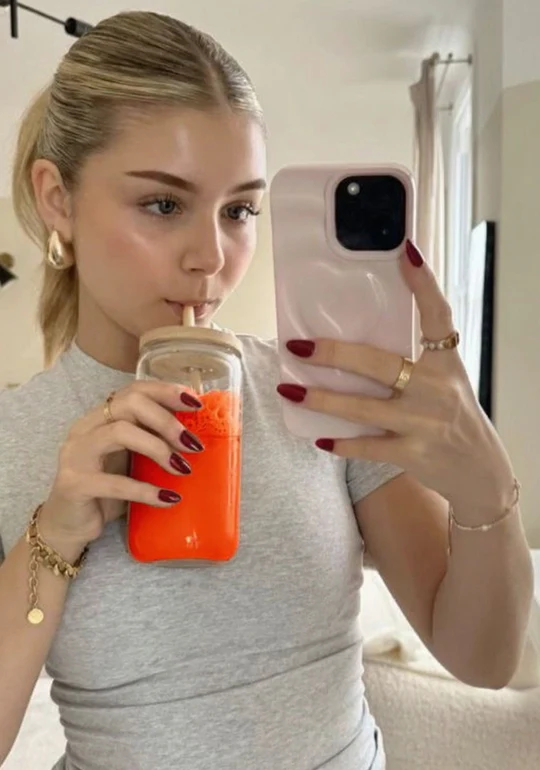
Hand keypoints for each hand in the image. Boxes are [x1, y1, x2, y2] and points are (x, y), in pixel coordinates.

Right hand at [39, 381, 203, 551]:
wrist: (69, 526)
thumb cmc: (106, 490)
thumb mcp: (130, 460)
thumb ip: (151, 442)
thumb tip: (196, 435)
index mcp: (99, 418)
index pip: (133, 390)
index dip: (166, 392)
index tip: (196, 405)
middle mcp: (85, 429)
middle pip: (129, 403)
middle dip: (166, 420)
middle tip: (192, 444)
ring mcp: (76, 454)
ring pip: (120, 433)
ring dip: (158, 448)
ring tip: (183, 468)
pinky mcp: (75, 484)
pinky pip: (116, 483)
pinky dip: (147, 490)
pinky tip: (168, 498)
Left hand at [277, 240, 513, 515]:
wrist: (479, 469)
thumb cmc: (452, 415)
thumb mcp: (445, 378)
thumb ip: (416, 355)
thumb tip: (360, 333)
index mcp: (446, 362)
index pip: (437, 315)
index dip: (423, 283)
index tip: (405, 251)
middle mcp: (436, 388)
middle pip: (380, 363)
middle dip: (335, 353)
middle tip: (298, 345)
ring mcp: (423, 422)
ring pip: (364, 406)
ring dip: (322, 399)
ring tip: (288, 389)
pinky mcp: (413, 453)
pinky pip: (369, 446)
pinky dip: (343, 443)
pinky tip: (319, 438)